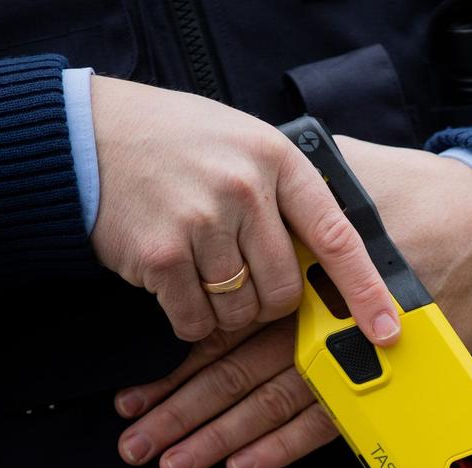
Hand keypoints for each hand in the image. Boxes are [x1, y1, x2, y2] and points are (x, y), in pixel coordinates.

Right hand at [89, 76, 399, 344]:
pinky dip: (191, 318)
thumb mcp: (245, 144)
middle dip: (271, 302)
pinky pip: (196, 319)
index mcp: (278, 160)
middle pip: (285, 288)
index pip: (338, 236)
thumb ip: (287, 192)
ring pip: (242, 310)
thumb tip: (333, 259)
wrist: (84, 133)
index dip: (366, 290)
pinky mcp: (160, 254)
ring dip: (227, 310)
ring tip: (202, 269)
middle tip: (244, 279)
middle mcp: (245, 189)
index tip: (387, 328)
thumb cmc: (176, 142)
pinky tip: (175, 284)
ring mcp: (201, 221)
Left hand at [115, 139, 471, 467]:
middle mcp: (326, 317)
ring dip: (224, 436)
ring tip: (176, 462)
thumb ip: (292, 188)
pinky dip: (287, 443)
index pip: (231, 326)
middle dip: (187, 414)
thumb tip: (242, 182)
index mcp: (307, 272)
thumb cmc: (421, 195)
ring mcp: (359, 350)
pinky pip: (333, 418)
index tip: (137, 394)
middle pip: (244, 373)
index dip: (181, 365)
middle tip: (138, 445)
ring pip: (279, 402)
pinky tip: (244, 460)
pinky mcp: (393, 374)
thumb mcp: (349, 172)